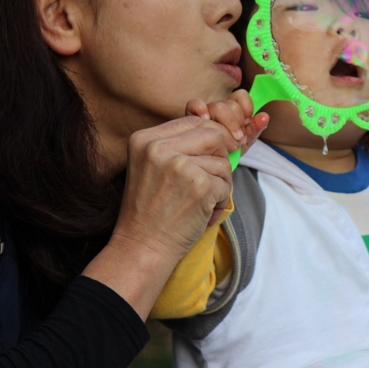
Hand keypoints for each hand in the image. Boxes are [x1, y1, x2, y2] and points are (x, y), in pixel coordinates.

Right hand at [113, 114, 237, 260]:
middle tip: (211, 180)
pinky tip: (203, 213)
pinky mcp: (199, 185)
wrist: (142, 246)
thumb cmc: (151, 210)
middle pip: (213, 135)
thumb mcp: (153, 166)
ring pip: (222, 162)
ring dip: (221, 184)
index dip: (212, 135)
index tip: (219, 151)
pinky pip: (226, 184)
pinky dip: (221, 201)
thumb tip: (222, 133)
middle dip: (221, 157)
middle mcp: (159, 148)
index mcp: (144, 139)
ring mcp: (179, 165)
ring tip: (201, 202)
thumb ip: (178, 145)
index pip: (193, 121)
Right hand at [186, 89, 269, 160]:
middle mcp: (218, 108)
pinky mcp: (189, 116)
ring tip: (230, 142)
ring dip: (226, 124)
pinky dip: (201, 109)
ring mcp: (204, 111)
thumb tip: (265, 116)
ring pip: (216, 106)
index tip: (247, 122)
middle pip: (230, 103)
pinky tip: (205, 120)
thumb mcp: (244, 143)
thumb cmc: (227, 153)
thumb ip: (255, 129)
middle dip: (237, 122)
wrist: (208, 168)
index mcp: (232, 110)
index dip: (246, 106)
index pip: (240, 95)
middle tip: (239, 139)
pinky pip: (194, 104)